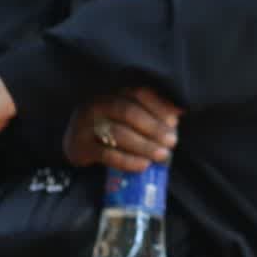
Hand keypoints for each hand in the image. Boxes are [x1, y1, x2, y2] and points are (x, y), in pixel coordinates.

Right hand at [64, 87, 181, 172]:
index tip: (175, 121)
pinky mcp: (79, 146)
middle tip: (172, 142)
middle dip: (154, 128)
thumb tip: (179, 113)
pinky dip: (127, 161)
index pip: (139, 93)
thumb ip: (152, 111)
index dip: (159, 106)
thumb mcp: (129, 113)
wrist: (77, 142)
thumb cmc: (112, 125)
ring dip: (144, 145)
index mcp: (113, 91)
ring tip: (162, 155)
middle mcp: (97, 104)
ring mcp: (85, 124)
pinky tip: (143, 165)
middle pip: (129, 112)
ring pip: (119, 133)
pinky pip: (106, 154)